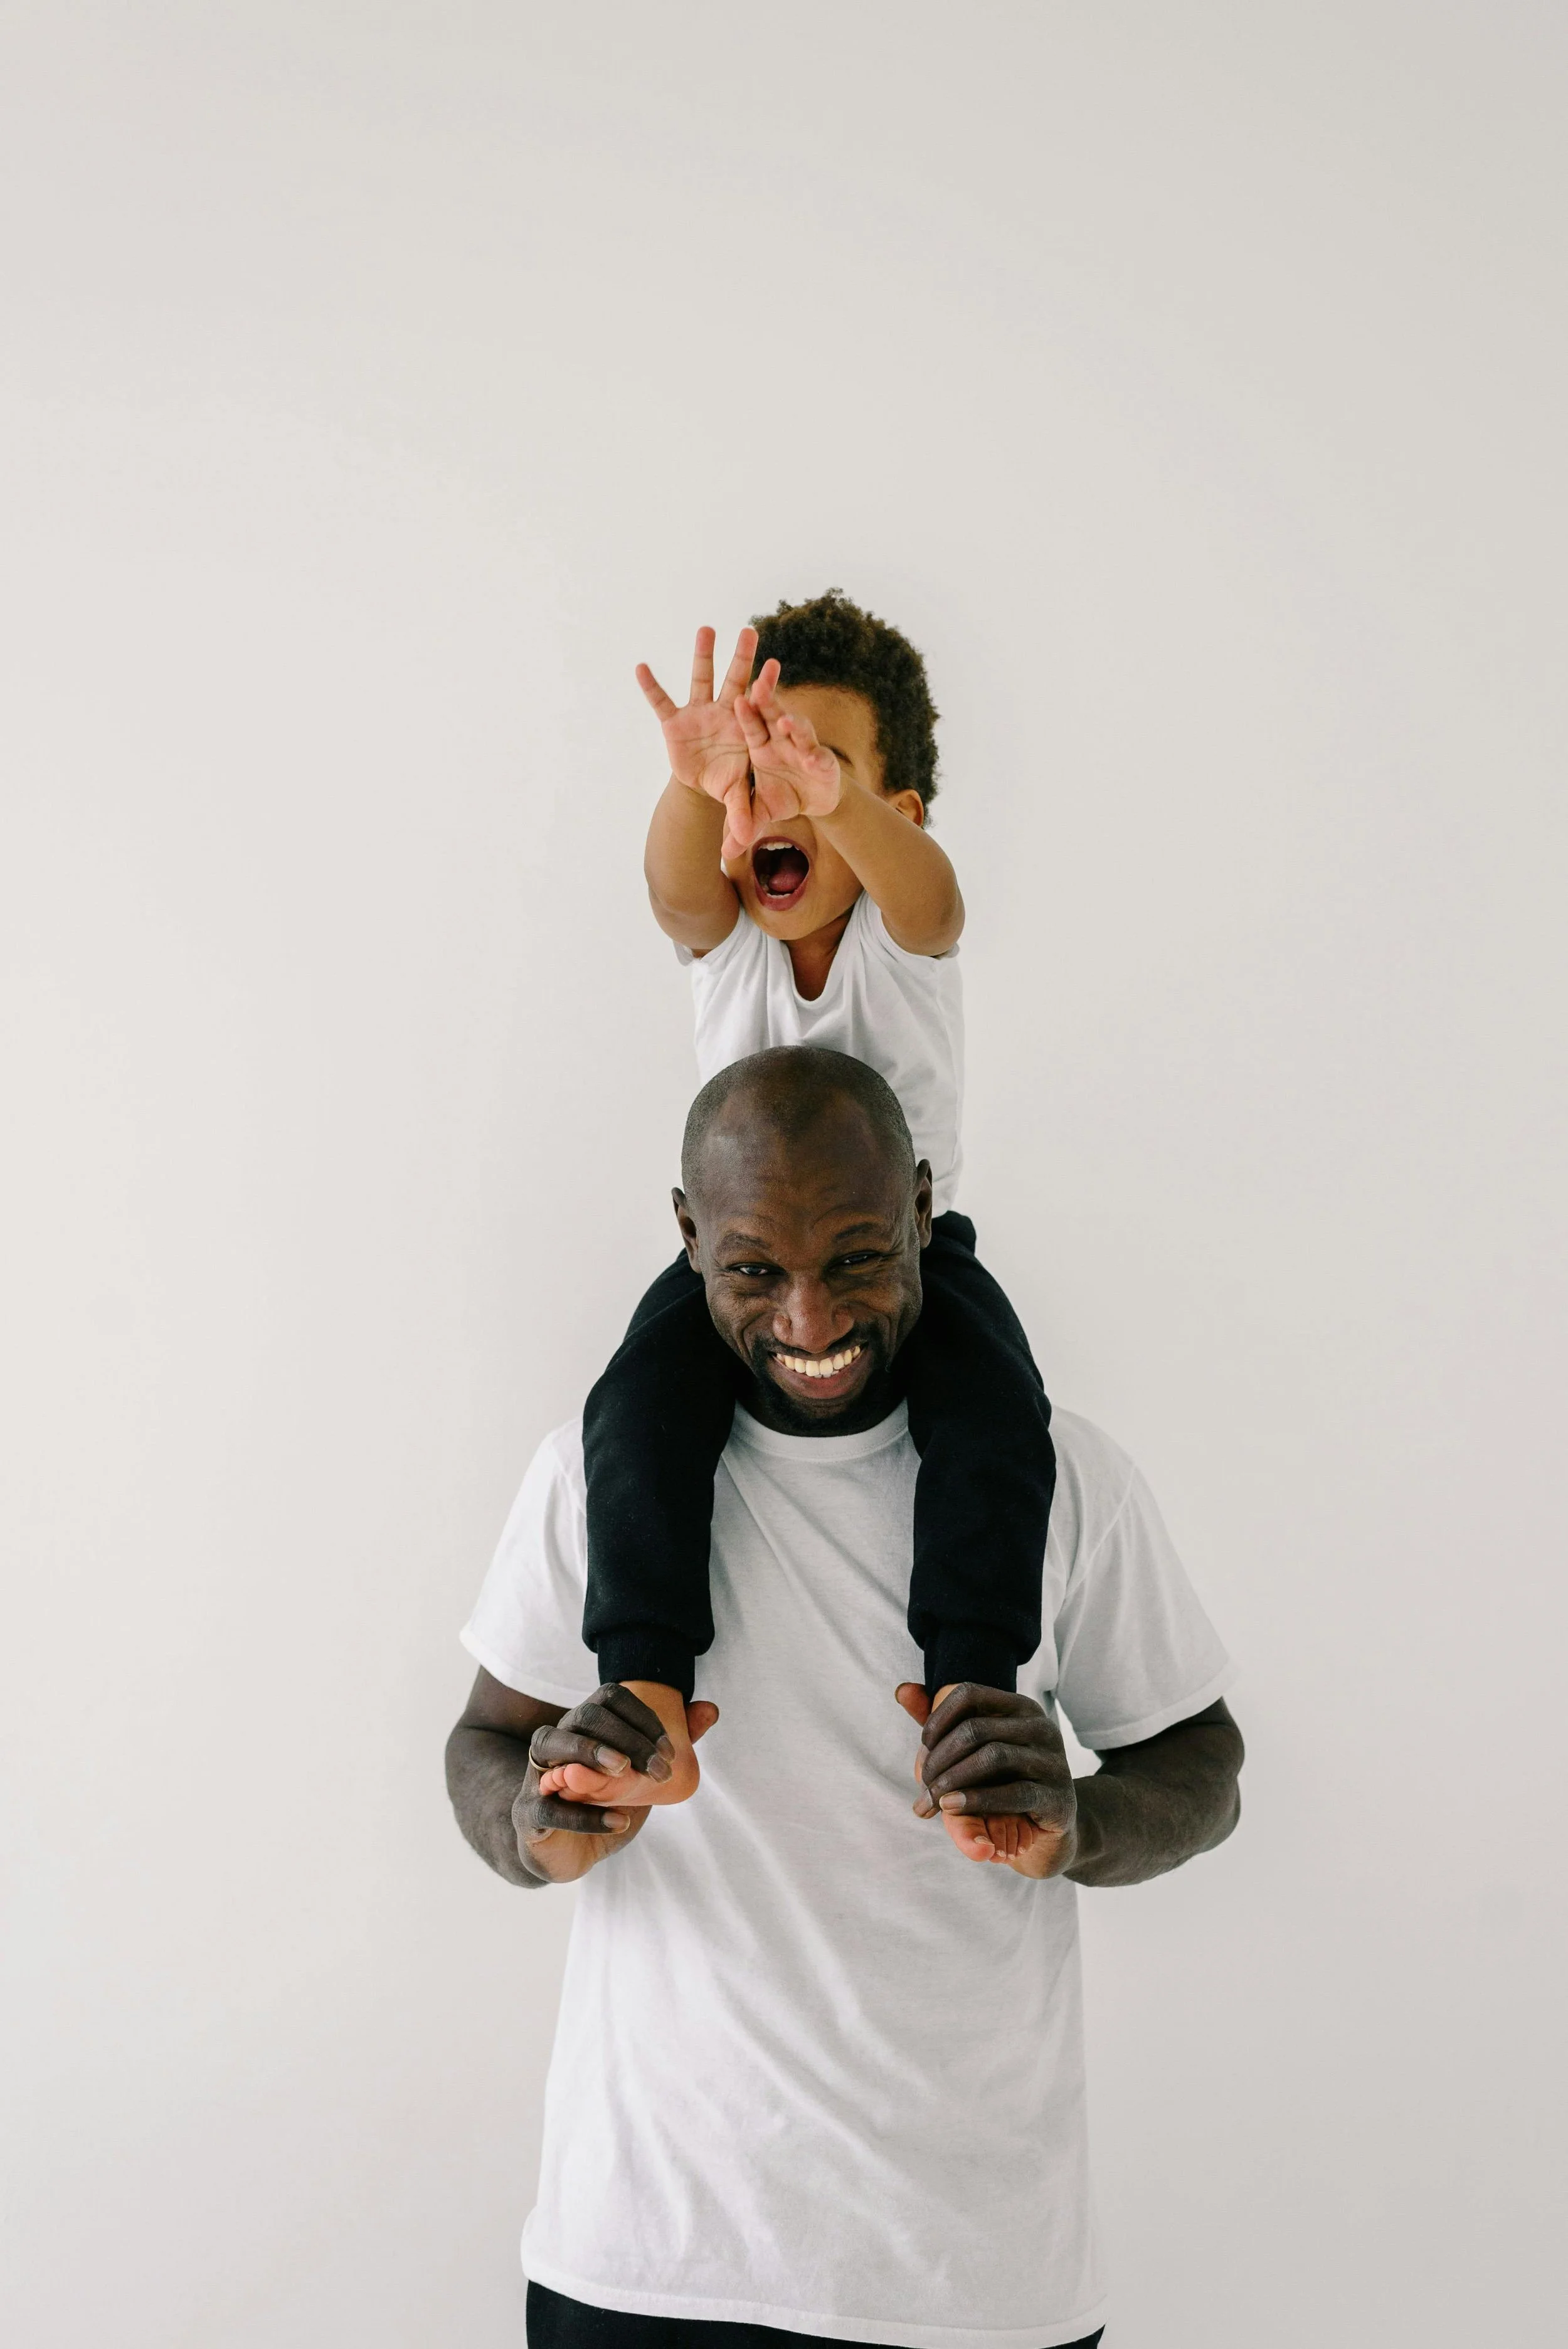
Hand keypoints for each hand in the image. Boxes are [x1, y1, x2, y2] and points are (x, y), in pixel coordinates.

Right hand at [513, 1683, 717, 1883]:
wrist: (566, 1852)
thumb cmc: (602, 1803)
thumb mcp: (638, 1774)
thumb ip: (668, 1742)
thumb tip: (711, 1709)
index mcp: (584, 1726)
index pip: (609, 1697)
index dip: (642, 1717)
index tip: (670, 1750)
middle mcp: (557, 1741)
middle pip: (585, 1715)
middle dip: (627, 1737)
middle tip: (658, 1769)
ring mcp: (536, 1775)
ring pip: (549, 1742)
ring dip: (592, 1752)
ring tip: (625, 1771)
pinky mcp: (528, 1813)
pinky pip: (548, 1806)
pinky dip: (585, 1815)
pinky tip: (619, 1822)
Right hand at [637, 627, 757, 849]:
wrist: (708, 783)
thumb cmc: (730, 783)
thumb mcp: (738, 796)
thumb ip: (742, 812)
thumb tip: (744, 842)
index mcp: (745, 728)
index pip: (758, 705)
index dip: (765, 688)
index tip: (775, 666)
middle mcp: (724, 713)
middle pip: (735, 682)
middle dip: (742, 658)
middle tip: (750, 631)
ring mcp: (699, 714)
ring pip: (702, 680)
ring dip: (702, 655)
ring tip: (706, 629)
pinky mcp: (675, 721)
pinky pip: (661, 701)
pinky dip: (651, 686)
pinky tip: (641, 667)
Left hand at [730, 662, 842, 847]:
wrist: (815, 801)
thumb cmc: (784, 796)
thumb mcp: (760, 813)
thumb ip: (742, 825)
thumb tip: (724, 855)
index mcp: (762, 744)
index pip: (752, 724)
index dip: (746, 713)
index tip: (738, 700)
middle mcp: (783, 741)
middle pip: (774, 716)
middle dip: (768, 701)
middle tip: (759, 687)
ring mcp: (804, 748)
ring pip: (799, 730)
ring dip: (794, 724)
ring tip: (786, 721)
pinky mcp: (824, 761)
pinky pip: (820, 756)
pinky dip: (817, 757)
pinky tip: (814, 759)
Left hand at [896, 1683, 1078, 1876]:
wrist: (1049, 1832)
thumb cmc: (1005, 1784)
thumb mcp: (975, 1753)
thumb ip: (941, 1722)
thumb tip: (901, 1690)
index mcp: (1021, 1708)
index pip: (969, 1694)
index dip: (937, 1718)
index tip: (922, 1747)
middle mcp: (1041, 1727)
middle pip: (975, 1729)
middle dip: (938, 1759)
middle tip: (921, 1787)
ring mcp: (1053, 1761)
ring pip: (992, 1757)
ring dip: (951, 1780)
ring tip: (931, 1801)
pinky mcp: (1057, 1798)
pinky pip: (1014, 1793)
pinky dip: (976, 1799)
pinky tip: (951, 1807)